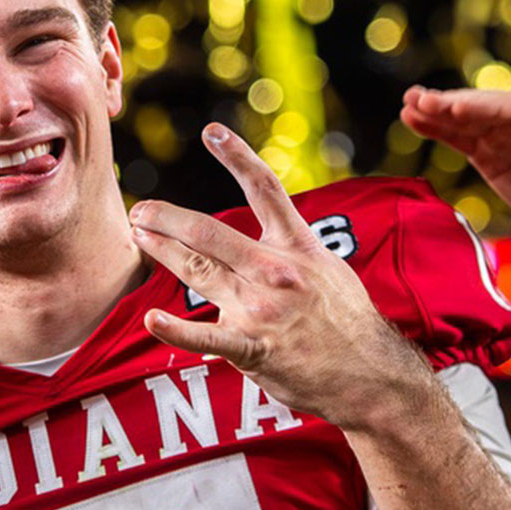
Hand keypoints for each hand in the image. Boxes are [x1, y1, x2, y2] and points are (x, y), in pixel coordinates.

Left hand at [128, 124, 433, 432]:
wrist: (372, 377)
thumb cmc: (348, 323)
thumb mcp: (329, 270)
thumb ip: (292, 249)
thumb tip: (267, 231)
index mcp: (298, 247)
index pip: (265, 190)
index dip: (237, 157)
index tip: (210, 132)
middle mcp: (276, 272)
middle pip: (211, 234)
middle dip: (169, 218)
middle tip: (140, 209)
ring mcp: (262, 309)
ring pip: (199, 272)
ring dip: (162, 252)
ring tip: (138, 236)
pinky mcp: (253, 347)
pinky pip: (207, 336)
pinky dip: (176, 329)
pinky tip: (151, 318)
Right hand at [400, 86, 510, 280]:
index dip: (485, 106)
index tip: (457, 106)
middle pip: (485, 108)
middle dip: (452, 105)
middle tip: (420, 100)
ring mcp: (505, 134)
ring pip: (466, 119)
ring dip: (436, 111)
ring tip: (408, 103)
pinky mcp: (489, 153)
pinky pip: (459, 138)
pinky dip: (436, 129)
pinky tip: (412, 119)